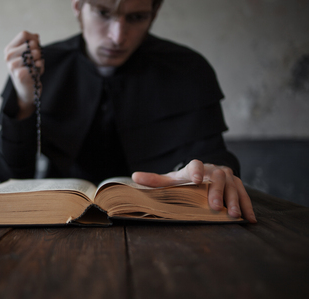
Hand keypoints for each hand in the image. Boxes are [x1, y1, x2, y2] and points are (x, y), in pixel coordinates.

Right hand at [4, 31, 44, 118]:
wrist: (27, 90)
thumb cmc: (29, 69)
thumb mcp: (30, 54)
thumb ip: (32, 43)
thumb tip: (36, 37)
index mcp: (9, 49)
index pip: (24, 34)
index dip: (34, 39)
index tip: (36, 47)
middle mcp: (8, 56)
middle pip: (31, 44)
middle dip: (39, 51)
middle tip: (37, 60)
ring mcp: (12, 66)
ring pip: (34, 53)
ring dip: (40, 60)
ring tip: (36, 66)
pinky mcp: (19, 75)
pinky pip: (36, 64)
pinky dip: (40, 68)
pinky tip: (36, 73)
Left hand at [132, 159, 256, 222]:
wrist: (203, 175)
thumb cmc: (184, 181)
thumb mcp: (170, 181)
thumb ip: (155, 181)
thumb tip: (135, 176)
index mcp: (194, 168)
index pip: (194, 165)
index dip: (195, 170)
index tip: (195, 179)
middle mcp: (212, 170)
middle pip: (217, 177)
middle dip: (217, 191)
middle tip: (215, 206)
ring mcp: (226, 176)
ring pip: (232, 186)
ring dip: (234, 200)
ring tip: (233, 215)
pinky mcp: (236, 184)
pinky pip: (244, 194)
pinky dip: (247, 206)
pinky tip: (249, 219)